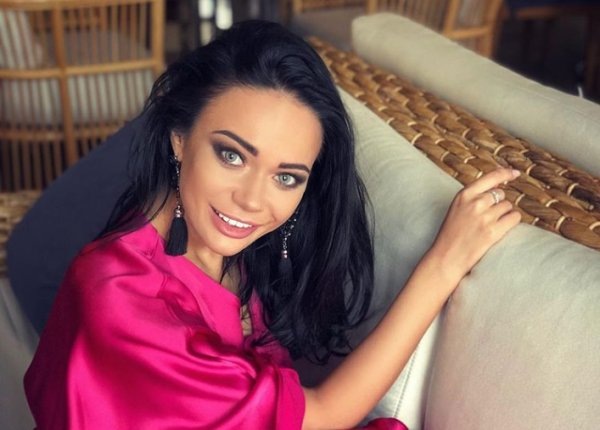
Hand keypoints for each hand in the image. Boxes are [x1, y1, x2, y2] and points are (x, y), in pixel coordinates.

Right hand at [427, 168, 521, 287]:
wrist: (446, 257)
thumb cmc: (451, 234)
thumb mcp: (456, 208)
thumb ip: (473, 197)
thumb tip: (498, 188)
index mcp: (464, 195)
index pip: (491, 177)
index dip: (505, 174)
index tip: (515, 173)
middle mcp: (475, 203)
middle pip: (501, 194)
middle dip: (498, 204)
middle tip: (487, 217)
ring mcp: (484, 217)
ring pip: (508, 206)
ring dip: (504, 214)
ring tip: (490, 225)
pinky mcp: (493, 231)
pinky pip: (514, 218)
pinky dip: (511, 222)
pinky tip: (500, 229)